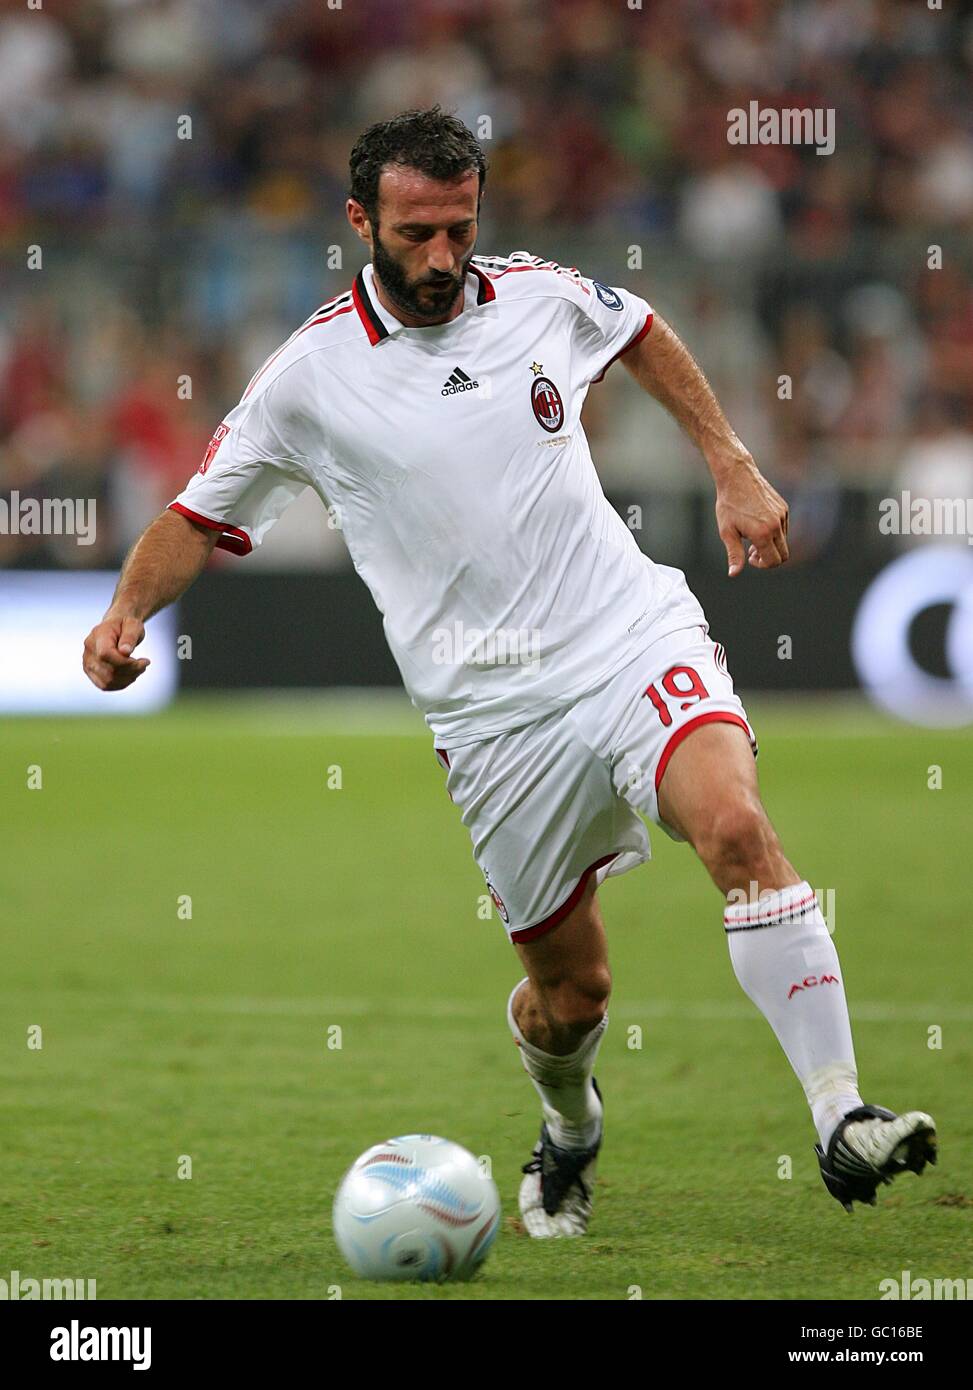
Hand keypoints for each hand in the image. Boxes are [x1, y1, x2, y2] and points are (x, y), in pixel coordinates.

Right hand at [82, 614, 150, 690]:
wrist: (116, 628)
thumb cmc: (126, 625)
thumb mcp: (133, 625)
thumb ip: (130, 637)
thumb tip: (125, 652)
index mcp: (98, 635)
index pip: (105, 654)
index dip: (125, 662)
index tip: (142, 660)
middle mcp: (89, 650)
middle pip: (108, 671)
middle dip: (131, 671)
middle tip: (144, 664)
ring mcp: (88, 662)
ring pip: (107, 681)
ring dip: (128, 679)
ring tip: (139, 668)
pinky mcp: (91, 672)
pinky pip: (105, 686)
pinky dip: (121, 683)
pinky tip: (131, 674)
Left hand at [713, 454, 789, 576]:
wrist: (737, 476)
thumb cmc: (729, 504)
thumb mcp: (727, 532)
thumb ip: (734, 554)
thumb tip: (733, 574)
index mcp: (763, 533)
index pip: (773, 561)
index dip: (762, 565)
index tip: (749, 557)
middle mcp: (777, 525)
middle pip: (783, 555)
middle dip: (769, 558)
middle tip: (751, 551)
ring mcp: (782, 515)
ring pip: (784, 541)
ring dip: (770, 544)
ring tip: (752, 536)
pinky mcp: (784, 508)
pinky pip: (784, 528)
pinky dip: (774, 532)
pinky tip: (758, 524)